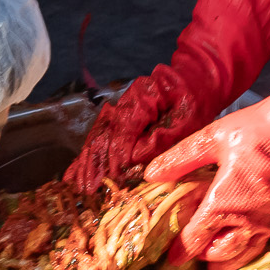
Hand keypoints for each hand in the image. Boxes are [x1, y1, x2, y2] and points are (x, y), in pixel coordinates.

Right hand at [65, 65, 214, 187]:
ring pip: (96, 137)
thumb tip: (135, 161)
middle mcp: (124, 102)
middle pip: (103, 134)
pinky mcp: (117, 118)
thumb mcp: (187, 121)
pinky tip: (75, 172)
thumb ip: (162, 140)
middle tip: (88, 188)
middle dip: (95, 164)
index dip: (117, 157)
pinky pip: (99, 137)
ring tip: (79, 184)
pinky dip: (88, 156)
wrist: (194, 82)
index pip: (123, 131)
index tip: (114, 179)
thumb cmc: (194, 101)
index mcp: (141, 98)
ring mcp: (118, 109)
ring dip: (87, 162)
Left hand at [144, 105, 269, 269]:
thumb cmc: (253, 134)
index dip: (181, 251)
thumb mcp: (210, 140)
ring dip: (226, 261)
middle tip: (193, 256)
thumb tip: (151, 174)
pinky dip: (247, 252)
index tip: (172, 257)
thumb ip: (179, 159)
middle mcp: (244, 221)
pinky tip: (243, 247)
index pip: (195, 239)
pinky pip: (260, 244)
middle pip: (219, 253)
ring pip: (242, 254)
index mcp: (221, 206)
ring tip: (215, 266)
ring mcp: (265, 222)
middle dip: (204, 257)